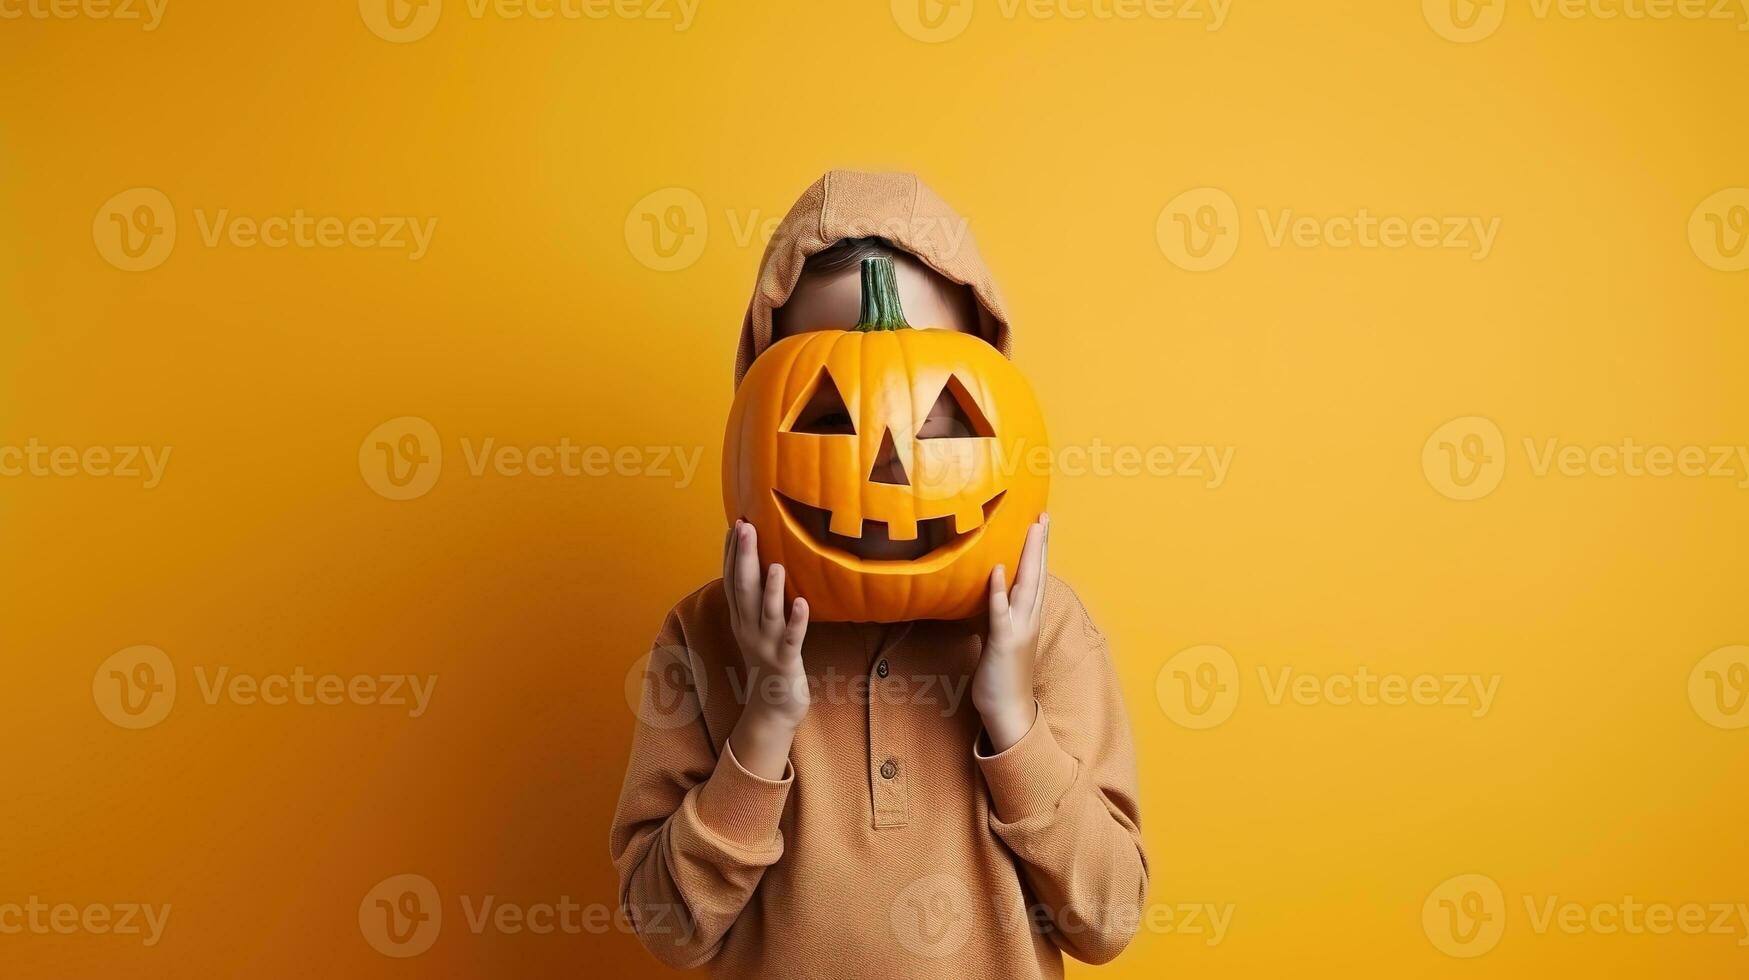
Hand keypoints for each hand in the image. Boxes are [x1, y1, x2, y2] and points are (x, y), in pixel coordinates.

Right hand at [723, 520, 809, 778]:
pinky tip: (802, 604)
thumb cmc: (769, 659)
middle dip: (743, 558)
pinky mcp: (786, 661)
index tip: (736, 523)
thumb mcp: (756, 626)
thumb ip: (757, 597)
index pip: (732, 579)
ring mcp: (766, 645)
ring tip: (775, 563)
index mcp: (741, 618)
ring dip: (771, 588)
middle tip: (745, 528)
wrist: (772, 707)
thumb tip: (763, 563)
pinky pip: (792, 639)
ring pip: (766, 613)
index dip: (732, 552)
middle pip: (743, 589)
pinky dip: (796, 621)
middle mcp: (749, 628)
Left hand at [973, 513, 1048, 752]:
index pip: (1036, 577)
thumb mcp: (1000, 639)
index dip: (1038, 550)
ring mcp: (1018, 630)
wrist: (1009, 710)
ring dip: (1028, 559)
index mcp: (1028, 617)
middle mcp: (1028, 619)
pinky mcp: (1003, 643)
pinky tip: (997, 571)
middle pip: (1037, 575)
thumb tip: (991, 599)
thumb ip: (1000, 616)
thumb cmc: (1001, 676)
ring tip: (1032, 531)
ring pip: (1026, 587)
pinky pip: (1000, 613)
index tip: (1041, 523)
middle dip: (1040, 545)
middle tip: (1043, 516)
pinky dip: (999, 592)